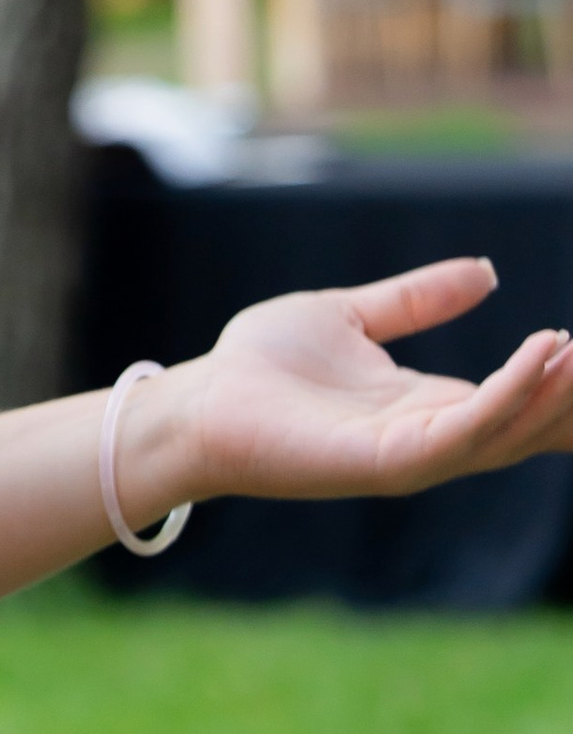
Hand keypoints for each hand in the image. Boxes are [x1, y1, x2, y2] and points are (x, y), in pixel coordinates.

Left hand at [122, 258, 572, 521]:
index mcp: (430, 407)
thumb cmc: (262, 366)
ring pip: (511, 428)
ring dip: (557, 391)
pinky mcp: (386, 461)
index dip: (566, 381)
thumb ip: (418, 299)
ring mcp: (414, 455)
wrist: (197, 402)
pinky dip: (509, 395)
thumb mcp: (352, 315)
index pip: (523, 400)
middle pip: (532, 423)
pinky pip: (464, 430)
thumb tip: (487, 271)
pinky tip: (543, 355)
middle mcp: (433, 437)